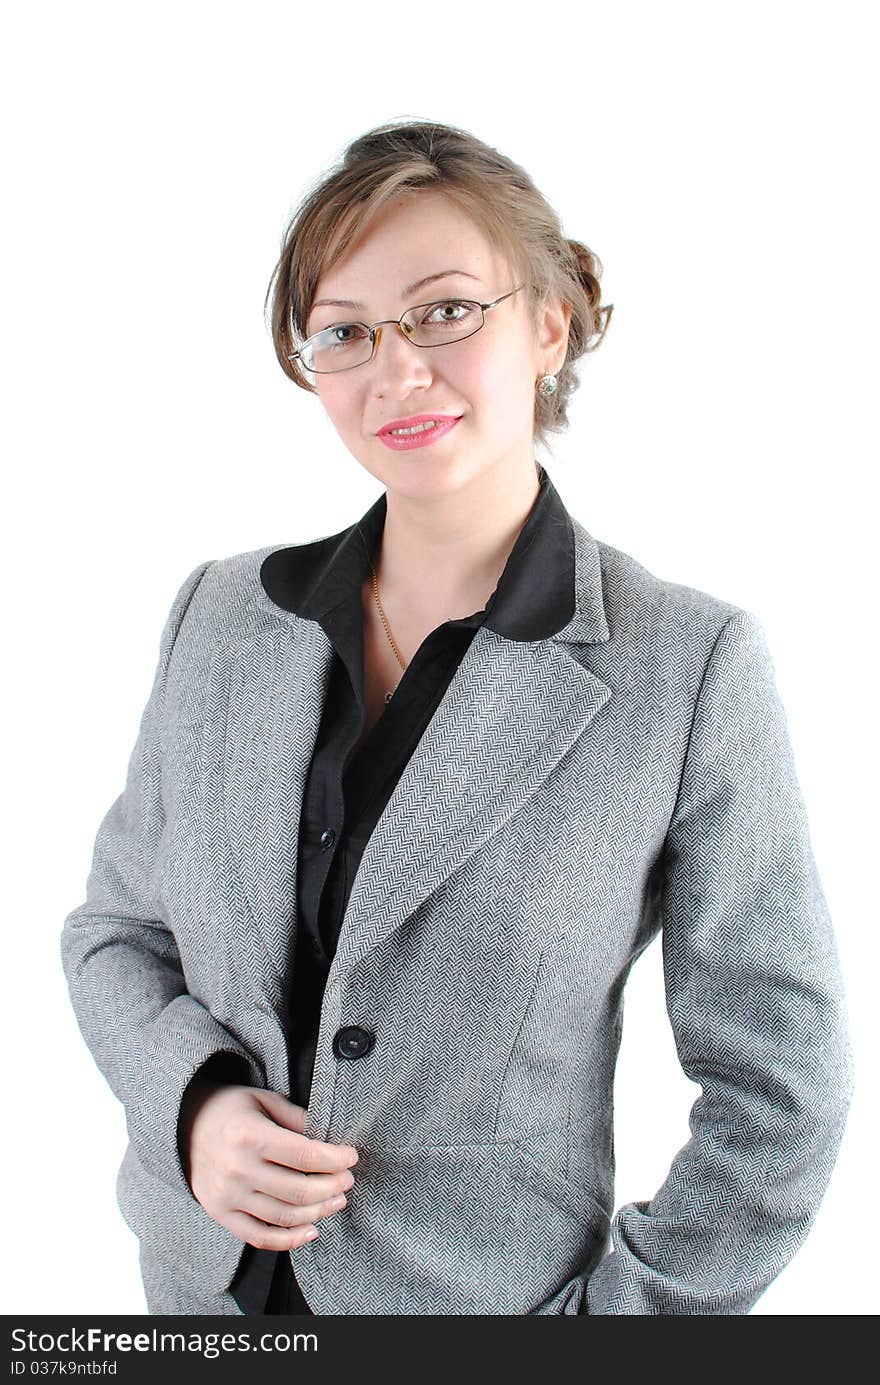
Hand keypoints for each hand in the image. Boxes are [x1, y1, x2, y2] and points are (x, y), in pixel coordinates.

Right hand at [178, 1079, 358, 1250]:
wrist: (183, 1125)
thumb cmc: (231, 1109)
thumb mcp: (264, 1100)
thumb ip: (297, 1119)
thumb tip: (331, 1139)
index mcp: (249, 1136)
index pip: (305, 1155)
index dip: (335, 1159)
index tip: (352, 1157)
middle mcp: (236, 1169)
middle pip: (299, 1191)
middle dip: (333, 1187)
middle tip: (348, 1180)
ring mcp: (227, 1196)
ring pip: (284, 1216)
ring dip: (318, 1212)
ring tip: (337, 1201)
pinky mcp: (220, 1214)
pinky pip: (259, 1237)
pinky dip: (290, 1240)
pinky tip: (312, 1230)